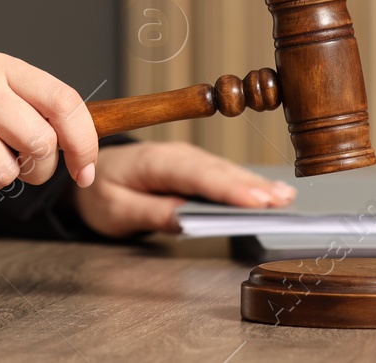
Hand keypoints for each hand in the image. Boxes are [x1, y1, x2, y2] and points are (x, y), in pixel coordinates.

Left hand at [60, 140, 294, 236]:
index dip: (228, 189)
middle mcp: (175, 154)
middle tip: (283, 201)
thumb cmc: (100, 191)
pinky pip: (221, 175)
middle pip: (217, 171)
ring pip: (224, 171)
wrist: (90, 171)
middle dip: (251, 186)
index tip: (255, 202)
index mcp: (153, 162)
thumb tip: (185, 220)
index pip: (195, 175)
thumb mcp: (115, 210)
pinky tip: (269, 193)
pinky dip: (245, 184)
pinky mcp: (194, 167)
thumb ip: (150, 213)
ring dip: (254, 184)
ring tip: (285, 198)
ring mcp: (187, 158)